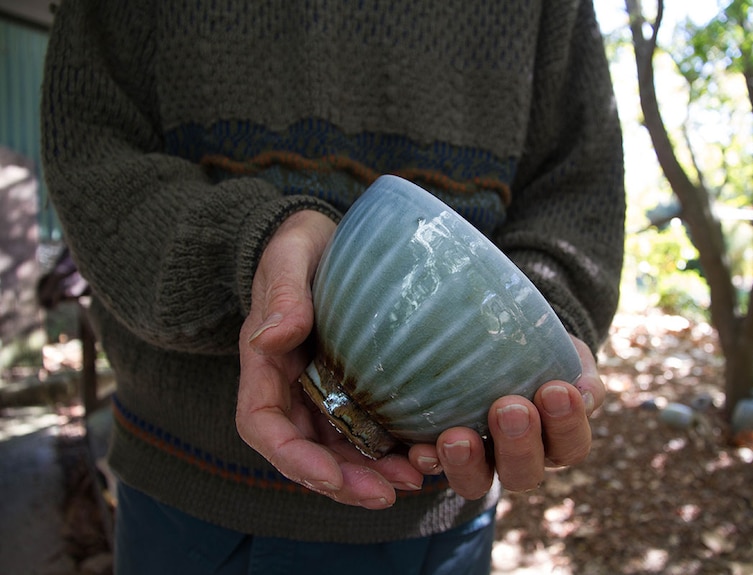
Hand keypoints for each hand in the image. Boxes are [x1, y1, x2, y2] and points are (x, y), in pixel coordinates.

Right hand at [236, 210, 423, 509]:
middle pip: (305, 452)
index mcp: (264, 362)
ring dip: (371, 473)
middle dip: (341, 481)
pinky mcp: (351, 387)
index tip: (330, 477)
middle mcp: (289, 387)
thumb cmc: (302, 244)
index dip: (294, 459)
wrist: (326, 239)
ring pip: (338, 449)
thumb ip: (281, 293)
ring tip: (415, 479)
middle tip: (387, 493)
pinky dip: (390, 448)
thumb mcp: (289, 255)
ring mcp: (320, 391)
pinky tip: (423, 453)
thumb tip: (271, 338)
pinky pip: (366, 428)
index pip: (263, 426)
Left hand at [408, 336, 603, 498]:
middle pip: (525, 474)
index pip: (570, 444)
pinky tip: (419, 450)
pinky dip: (425, 462)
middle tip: (509, 409)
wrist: (496, 336)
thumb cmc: (537, 347)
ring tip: (455, 437)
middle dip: (518, 444)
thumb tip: (583, 391)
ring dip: (467, 464)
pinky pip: (432, 469)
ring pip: (477, 483)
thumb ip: (577, 369)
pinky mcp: (439, 453)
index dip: (566, 424)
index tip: (556, 389)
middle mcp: (519, 459)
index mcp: (556, 439)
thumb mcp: (563, 350)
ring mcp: (478, 461)